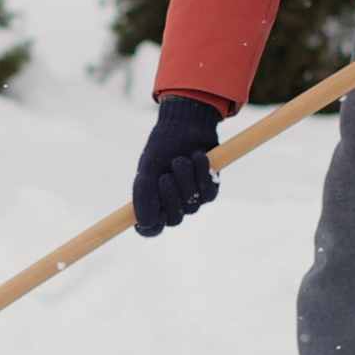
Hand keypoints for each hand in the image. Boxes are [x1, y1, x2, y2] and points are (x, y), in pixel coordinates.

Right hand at [132, 96, 221, 236]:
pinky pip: (207, 192)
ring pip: (191, 204)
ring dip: (186, 179)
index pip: (150, 229)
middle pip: (173, 219)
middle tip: (166, 176)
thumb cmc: (163, 147)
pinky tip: (198, 156)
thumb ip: (144, 195)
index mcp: (152, 201)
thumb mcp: (149, 169)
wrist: (185, 125)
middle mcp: (172, 204)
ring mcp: (192, 199)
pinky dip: (201, 173)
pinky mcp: (210, 190)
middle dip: (170, 196)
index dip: (149, 227)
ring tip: (181, 159)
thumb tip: (144, 222)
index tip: (148, 219)